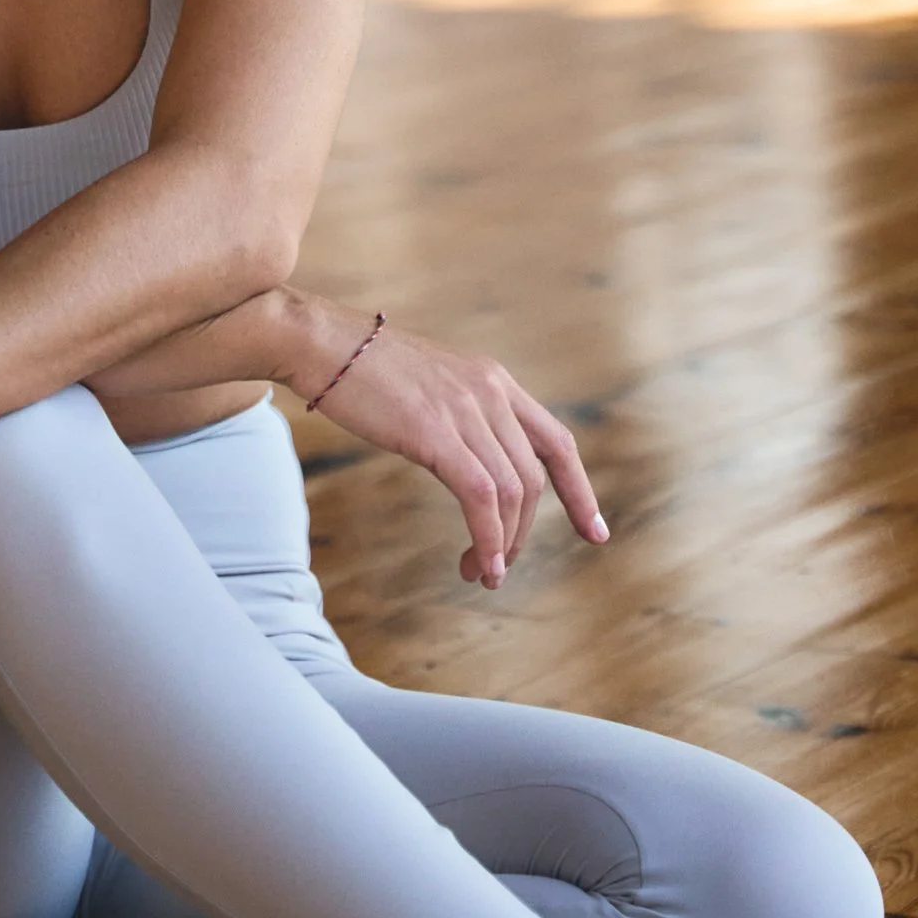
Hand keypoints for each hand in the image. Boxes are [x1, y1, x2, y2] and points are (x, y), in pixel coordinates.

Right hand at [297, 308, 607, 587]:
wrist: (322, 344)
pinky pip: (481, 496)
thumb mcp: (432, 387)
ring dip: (503, 544)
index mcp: (494, 381)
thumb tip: (469, 463)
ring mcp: (466, 410)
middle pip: (535, 478)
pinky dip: (488, 537)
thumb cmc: (364, 371)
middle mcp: (491, 392)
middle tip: (496, 568)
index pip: (557, 442)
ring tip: (482, 573)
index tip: (595, 533)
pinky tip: (481, 562)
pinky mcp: (436, 432)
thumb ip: (460, 417)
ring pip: (512, 493)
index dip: (579, 492)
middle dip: (524, 534)